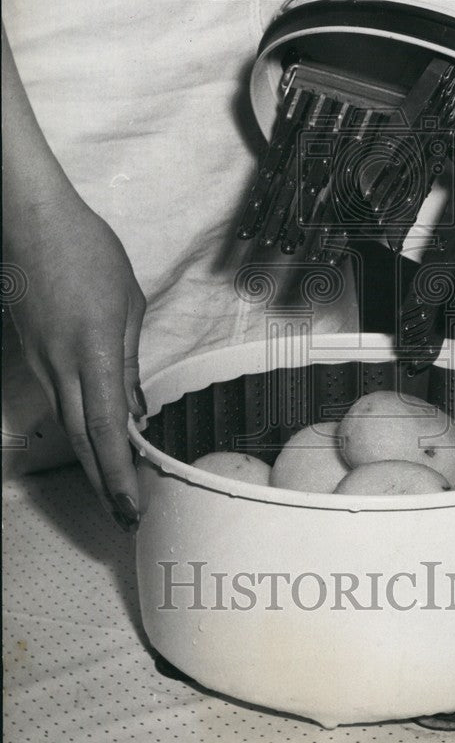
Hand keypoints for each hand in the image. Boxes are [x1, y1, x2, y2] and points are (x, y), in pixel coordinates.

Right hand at [8, 195, 145, 529]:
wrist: (32, 223)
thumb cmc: (88, 253)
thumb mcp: (127, 303)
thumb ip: (130, 359)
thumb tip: (134, 407)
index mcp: (95, 352)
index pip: (107, 428)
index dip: (118, 474)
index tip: (133, 507)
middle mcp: (64, 367)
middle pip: (83, 441)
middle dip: (104, 486)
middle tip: (125, 520)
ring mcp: (44, 363)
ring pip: (69, 427)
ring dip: (92, 464)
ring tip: (114, 494)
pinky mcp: (35, 355)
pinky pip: (61, 402)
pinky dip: (81, 431)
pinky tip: (97, 445)